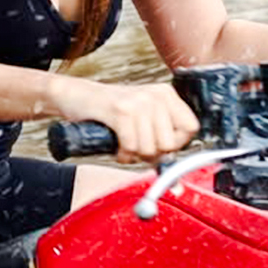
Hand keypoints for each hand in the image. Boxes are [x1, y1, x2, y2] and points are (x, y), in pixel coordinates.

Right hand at [52, 77, 198, 163]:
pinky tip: (117, 146)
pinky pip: (131, 146)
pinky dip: (123, 154)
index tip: (160, 146)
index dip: (176, 145)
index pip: (191, 127)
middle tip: (137, 147)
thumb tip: (176, 173)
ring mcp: (139, 101)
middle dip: (152, 153)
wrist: (76, 96)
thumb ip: (161, 134)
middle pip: (170, 143)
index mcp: (166, 94)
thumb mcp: (142, 116)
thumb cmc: (110, 111)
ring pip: (150, 148)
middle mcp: (156, 95)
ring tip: (125, 144)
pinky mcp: (121, 110)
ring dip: (135, 154)